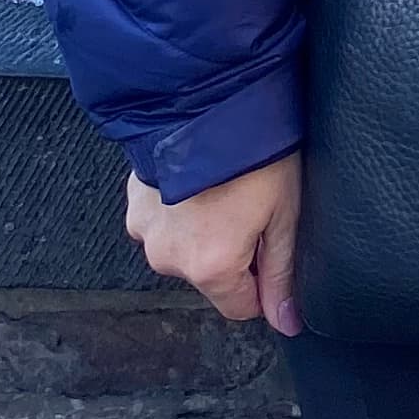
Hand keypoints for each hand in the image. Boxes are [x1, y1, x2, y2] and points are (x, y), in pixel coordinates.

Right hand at [125, 153, 302, 333]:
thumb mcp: (284, 213)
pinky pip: (162, 222)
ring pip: (185, 248)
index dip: (263, 279)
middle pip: (211, 275)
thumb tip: (285, 322)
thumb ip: (282, 273)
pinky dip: (179, 209)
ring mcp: (145, 231)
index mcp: (209, 268)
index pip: (241, 306)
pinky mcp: (132, 204)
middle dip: (232, 250)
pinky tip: (196, 179)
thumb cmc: (253, 152)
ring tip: (223, 186)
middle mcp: (170, 259)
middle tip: (250, 204)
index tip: (270, 244)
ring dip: (203, 228)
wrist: (207, 97)